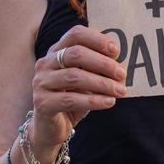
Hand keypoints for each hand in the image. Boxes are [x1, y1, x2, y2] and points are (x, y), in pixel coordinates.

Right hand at [29, 25, 126, 155]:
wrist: (51, 129)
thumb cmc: (72, 99)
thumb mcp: (87, 80)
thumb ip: (99, 70)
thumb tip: (121, 68)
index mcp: (57, 51)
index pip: (76, 34)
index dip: (97, 39)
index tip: (116, 51)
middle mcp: (45, 63)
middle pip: (76, 54)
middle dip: (103, 63)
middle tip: (122, 74)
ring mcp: (41, 82)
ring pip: (74, 76)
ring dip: (102, 83)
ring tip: (120, 91)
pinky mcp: (41, 102)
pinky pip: (71, 99)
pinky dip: (94, 100)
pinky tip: (109, 102)